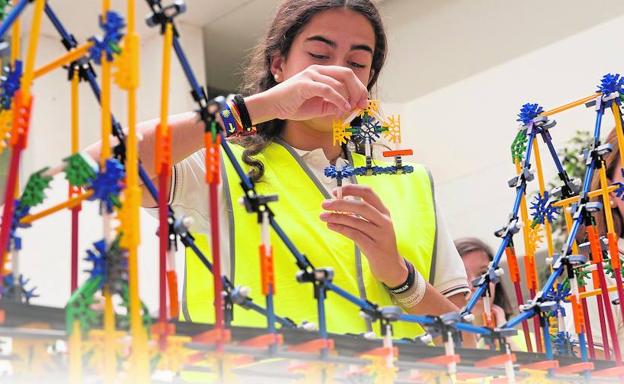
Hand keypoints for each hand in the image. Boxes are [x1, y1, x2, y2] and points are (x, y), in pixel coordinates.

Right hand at [246, 65, 368, 123]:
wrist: (273, 106)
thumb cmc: (294, 105)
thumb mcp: (320, 107)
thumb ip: (334, 105)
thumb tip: (351, 108)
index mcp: (322, 73)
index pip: (347, 75)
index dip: (359, 88)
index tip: (363, 103)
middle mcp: (318, 70)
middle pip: (347, 74)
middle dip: (358, 90)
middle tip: (361, 105)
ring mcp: (311, 75)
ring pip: (339, 83)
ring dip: (347, 99)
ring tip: (347, 112)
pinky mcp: (305, 84)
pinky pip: (327, 90)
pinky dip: (339, 99)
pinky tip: (343, 109)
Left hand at [319, 184, 407, 286]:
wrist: (390, 266)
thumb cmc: (377, 243)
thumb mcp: (372, 225)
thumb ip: (359, 214)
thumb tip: (338, 202)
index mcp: (384, 211)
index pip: (369, 193)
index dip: (351, 189)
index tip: (335, 191)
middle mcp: (384, 221)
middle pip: (361, 206)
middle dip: (340, 203)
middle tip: (324, 204)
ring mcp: (381, 235)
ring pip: (356, 221)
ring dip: (337, 217)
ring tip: (323, 216)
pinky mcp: (374, 248)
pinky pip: (354, 234)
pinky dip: (340, 228)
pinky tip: (331, 226)